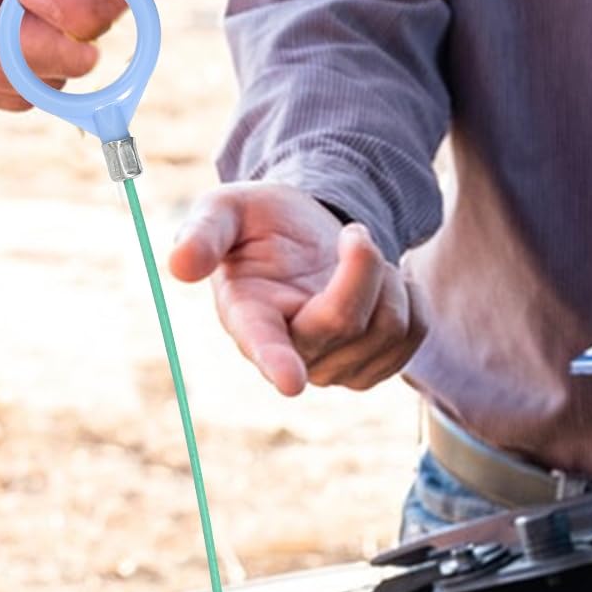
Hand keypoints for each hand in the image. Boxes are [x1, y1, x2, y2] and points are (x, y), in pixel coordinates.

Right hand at [169, 184, 426, 393]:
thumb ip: (203, 233)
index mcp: (248, 316)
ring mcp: (332, 368)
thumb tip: (179, 266)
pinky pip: (412, 336)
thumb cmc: (257, 223)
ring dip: (387, 276)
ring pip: (387, 328)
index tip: (289, 382)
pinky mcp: (370, 369)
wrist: (302, 238)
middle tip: (354, 231)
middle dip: (364, 266)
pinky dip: (410, 298)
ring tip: (361, 257)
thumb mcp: (224, 209)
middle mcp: (289, 352)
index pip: (262, 344)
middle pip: (346, 322)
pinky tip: (384, 285)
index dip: (275, 361)